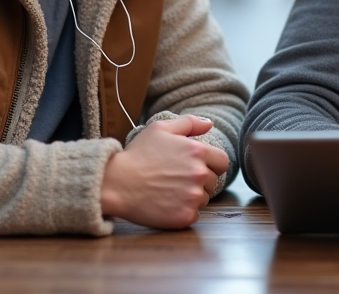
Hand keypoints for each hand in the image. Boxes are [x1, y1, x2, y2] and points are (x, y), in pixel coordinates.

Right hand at [100, 115, 228, 228]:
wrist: (116, 183)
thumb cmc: (137, 154)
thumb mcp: (160, 128)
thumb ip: (189, 123)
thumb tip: (209, 124)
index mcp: (198, 151)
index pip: (222, 162)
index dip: (210, 164)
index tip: (194, 167)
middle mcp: (199, 174)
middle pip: (213, 181)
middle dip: (198, 180)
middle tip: (175, 179)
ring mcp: (193, 196)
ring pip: (204, 198)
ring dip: (191, 196)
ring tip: (168, 191)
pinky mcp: (185, 216)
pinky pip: (193, 214)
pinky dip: (183, 211)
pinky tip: (166, 203)